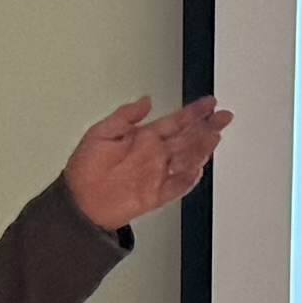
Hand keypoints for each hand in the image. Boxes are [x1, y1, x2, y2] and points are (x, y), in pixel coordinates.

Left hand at [62, 96, 230, 231]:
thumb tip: (146, 100)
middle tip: (223, 117)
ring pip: (186, 160)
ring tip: (214, 136)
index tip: (209, 103)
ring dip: (201, 148)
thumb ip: (125, 116)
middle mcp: (154, 155)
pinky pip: (177, 186)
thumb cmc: (83, 169)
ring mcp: (156, 175)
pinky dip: (188, 179)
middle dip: (207, 127)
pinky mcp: (155, 195)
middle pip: (187, 139)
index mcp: (143, 138)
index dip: (193, 112)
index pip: (175, 122)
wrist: (78, 202)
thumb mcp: (100, 132)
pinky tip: (197, 169)